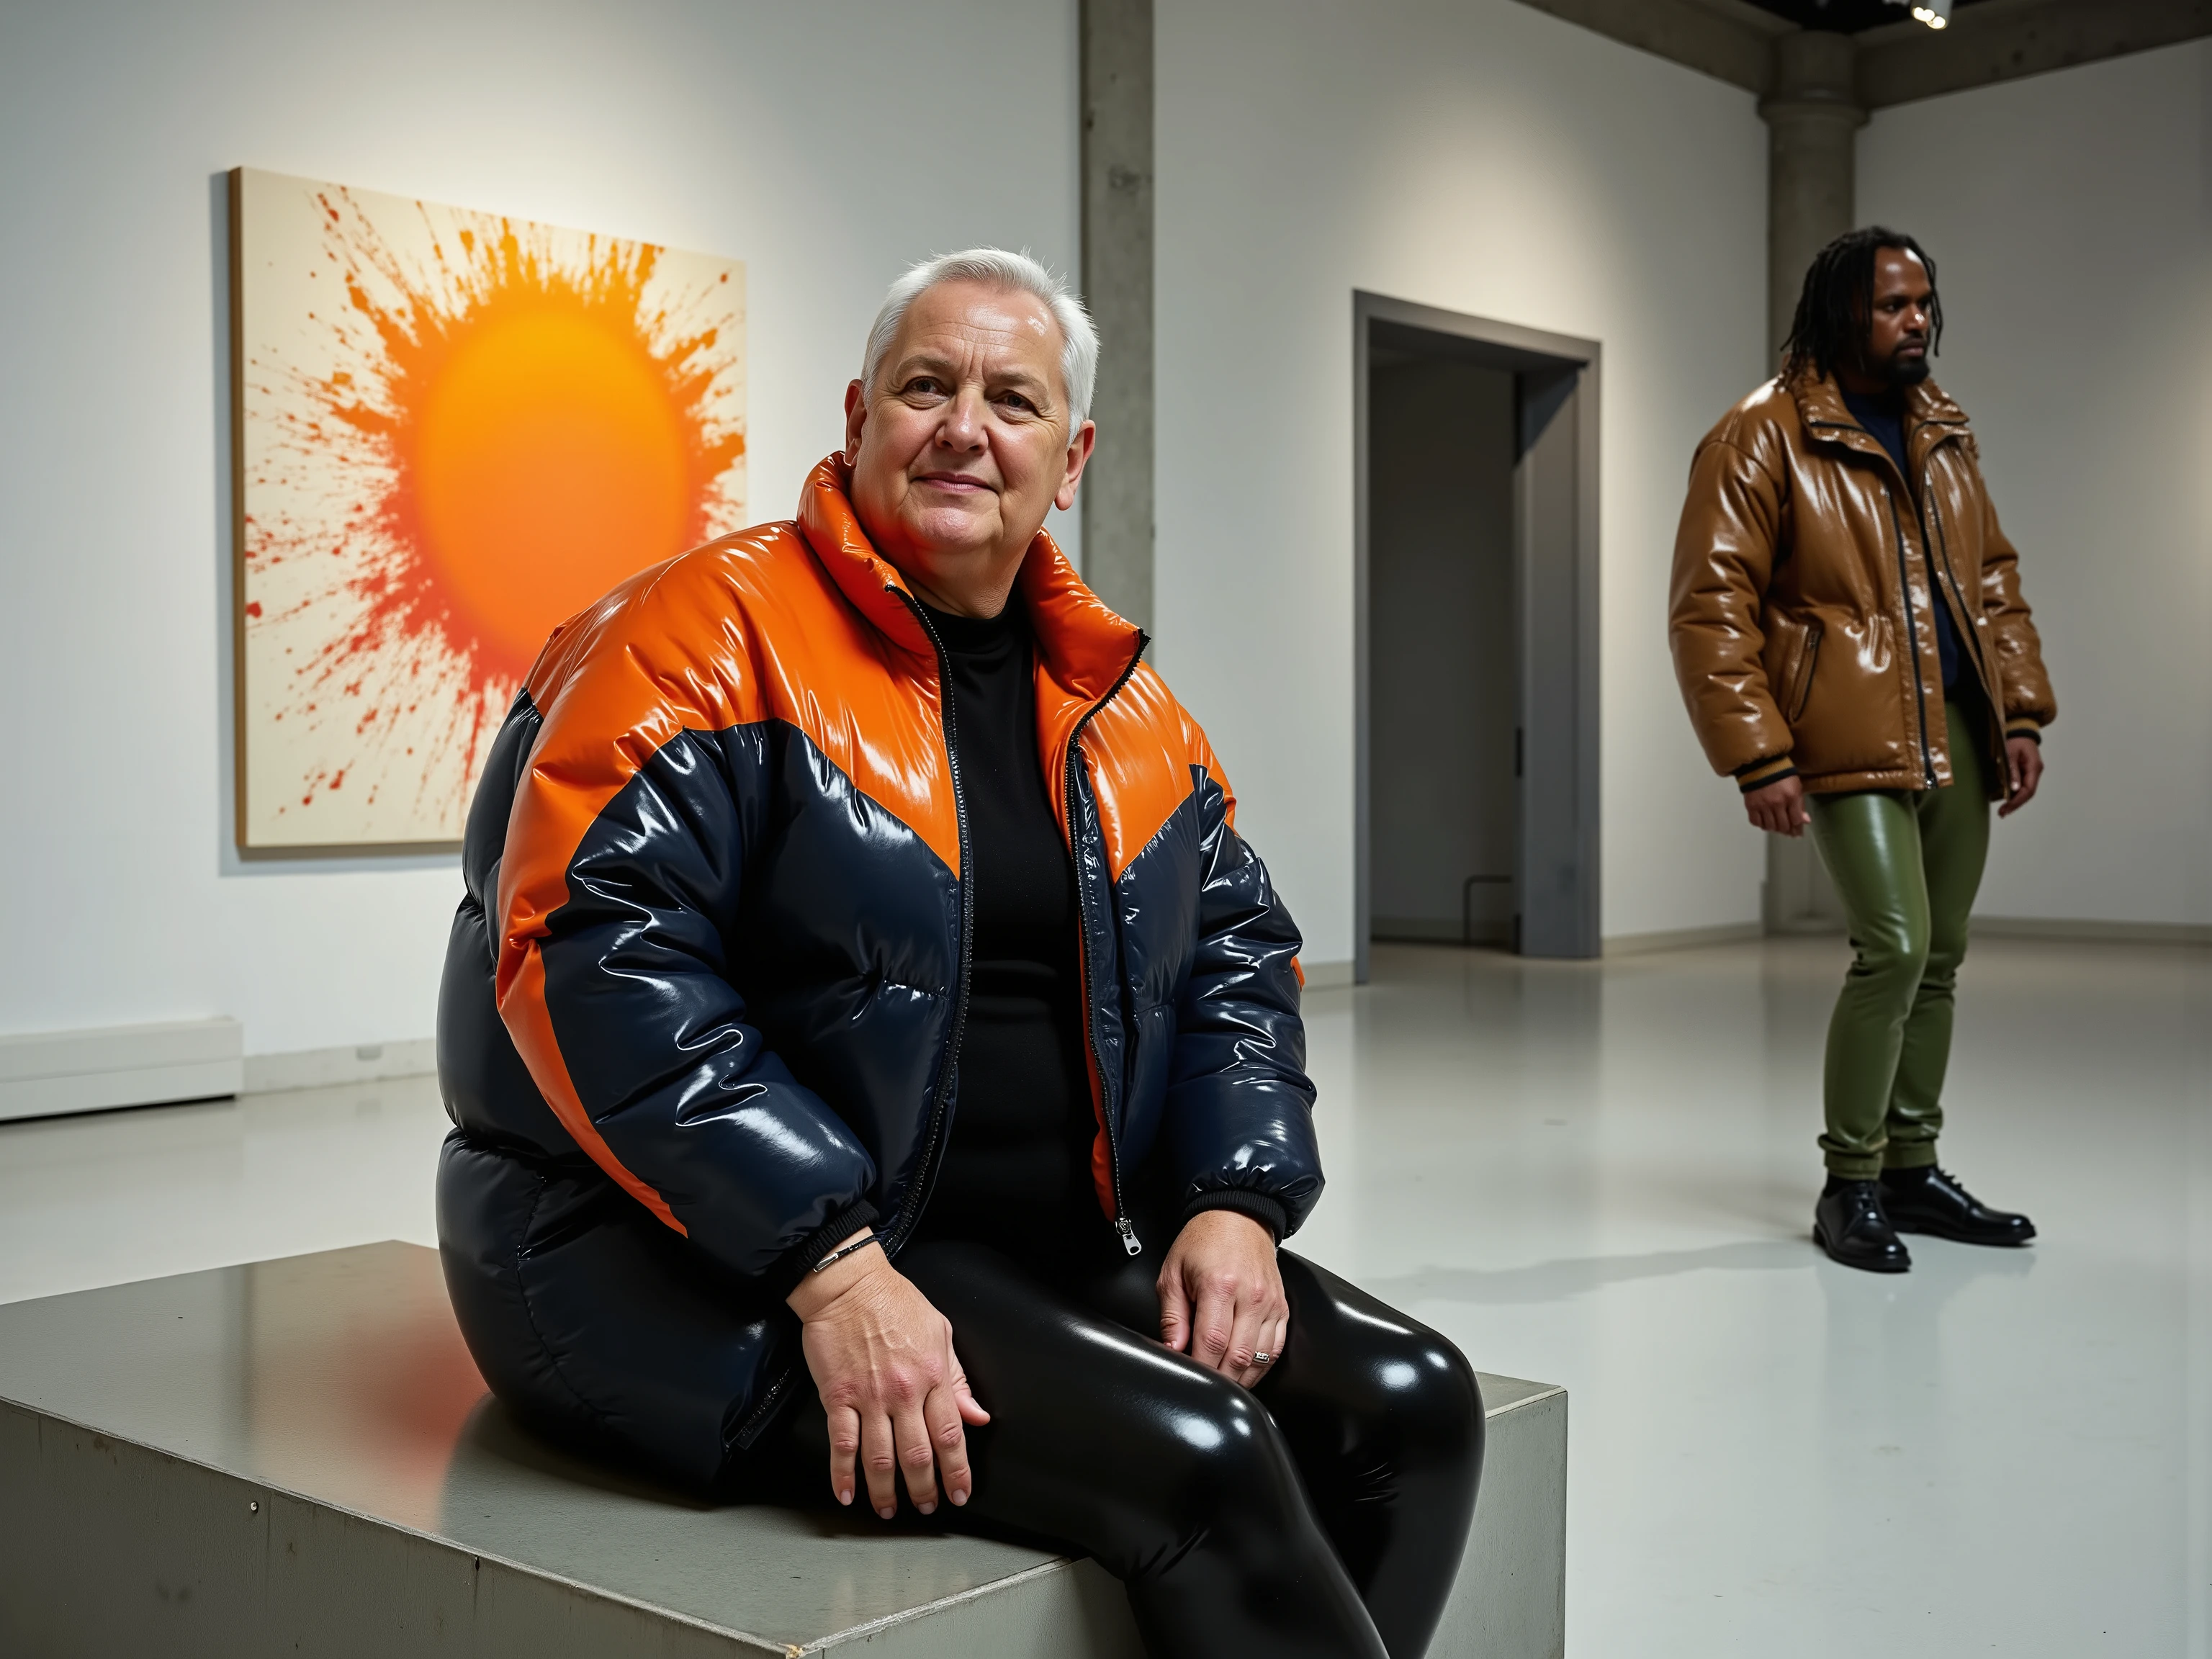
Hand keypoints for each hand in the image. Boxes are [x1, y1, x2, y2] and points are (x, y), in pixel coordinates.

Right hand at [787, 1233, 988, 1518]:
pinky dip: (843, 1474)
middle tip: (926, 1508)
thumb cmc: (895, 1302)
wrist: (848, 1285)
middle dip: (924, 1489)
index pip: (951, 1434)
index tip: (959, 1493)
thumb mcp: (940, 1331)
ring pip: (881, 1458)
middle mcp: (904, 1392)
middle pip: (918, 1454)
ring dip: (886, 1491)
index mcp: (933, 1375)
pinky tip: (848, 1494)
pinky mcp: (838, 1396)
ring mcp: (869, 1397)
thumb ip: (958, 1378)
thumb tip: (977, 1415)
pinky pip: (842, 1444)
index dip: (957, 1470)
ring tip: (889, 1510)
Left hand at [1156, 1209, 1287, 1388]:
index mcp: (1220, 1285)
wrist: (1238, 1216)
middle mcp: (1251, 1296)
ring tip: (1222, 1382)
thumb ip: (1172, 1315)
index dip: (1200, 1367)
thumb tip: (1173, 1348)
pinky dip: (1261, 1366)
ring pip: (1260, 1359)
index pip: (1212, 1343)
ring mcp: (1270, 1303)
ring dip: (1240, 1378)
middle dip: (1219, 1379)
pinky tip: (1245, 1371)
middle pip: (1238, 1357)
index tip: (1190, 1375)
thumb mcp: (1173, 1272)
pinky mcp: (1282, 1307)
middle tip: (1203, 1384)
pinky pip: (1276, 1348)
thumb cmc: (1204, 1241)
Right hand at [1745, 774, 1809, 836]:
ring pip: (1770, 826)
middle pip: (1783, 826)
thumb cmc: (1782, 775)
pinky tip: (1764, 821)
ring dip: (1774, 828)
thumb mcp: (1796, 787)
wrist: (1761, 764)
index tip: (1797, 831)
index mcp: (1791, 797)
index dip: (1798, 828)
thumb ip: (1800, 805)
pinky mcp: (1751, 805)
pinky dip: (1761, 824)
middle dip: (1786, 830)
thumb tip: (1806, 821)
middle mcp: (1777, 803)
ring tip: (1776, 825)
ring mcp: (1763, 805)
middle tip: (1786, 830)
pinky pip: (1756, 822)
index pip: (1796, 820)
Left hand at [1998, 736, 2042, 816]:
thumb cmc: (2015, 740)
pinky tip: (2005, 798)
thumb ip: (2012, 770)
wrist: (2020, 731)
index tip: (2006, 809)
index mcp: (2034, 767)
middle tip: (2002, 813)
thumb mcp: (2011, 753)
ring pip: (2024, 791)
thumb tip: (2014, 788)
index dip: (2018, 801)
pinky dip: (2014, 793)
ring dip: (2014, 800)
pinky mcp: (2025, 772)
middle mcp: (2035, 772)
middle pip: (2027, 793)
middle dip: (2015, 804)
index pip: (2028, 790)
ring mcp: (2031, 773)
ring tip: (2003, 810)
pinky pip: (2021, 785)